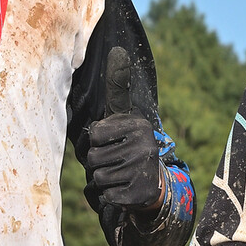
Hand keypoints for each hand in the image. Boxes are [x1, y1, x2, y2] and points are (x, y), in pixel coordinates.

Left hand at [82, 48, 163, 213]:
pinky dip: (110, 195)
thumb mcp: (123, 115)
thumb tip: (119, 50)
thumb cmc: (128, 143)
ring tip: (119, 174)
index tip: (112, 141)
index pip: (95, 134)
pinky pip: (107, 196)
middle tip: (115, 161)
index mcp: (138, 125)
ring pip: (98, 178)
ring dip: (103, 179)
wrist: (152, 181)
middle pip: (94, 159)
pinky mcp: (140, 195)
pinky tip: (124, 188)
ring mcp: (144, 171)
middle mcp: (145, 146)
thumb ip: (119, 86)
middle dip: (99, 162)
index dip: (97, 141)